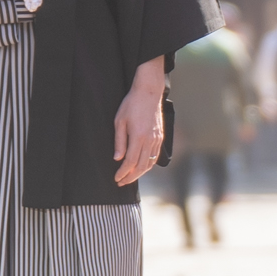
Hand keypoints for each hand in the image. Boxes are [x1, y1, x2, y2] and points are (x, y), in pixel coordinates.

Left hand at [112, 61, 167, 185]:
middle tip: (121, 182)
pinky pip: (155, 156)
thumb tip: (118, 158)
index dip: (123, 173)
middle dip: (130, 177)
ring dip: (139, 173)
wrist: (148, 92)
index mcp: (138, 137)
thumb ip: (119, 141)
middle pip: (141, 166)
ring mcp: (157, 139)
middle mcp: (150, 140)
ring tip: (129, 177)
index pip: (130, 162)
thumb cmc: (131, 104)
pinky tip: (140, 167)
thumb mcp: (119, 121)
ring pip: (150, 163)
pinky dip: (148, 165)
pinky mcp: (160, 137)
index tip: (116, 178)